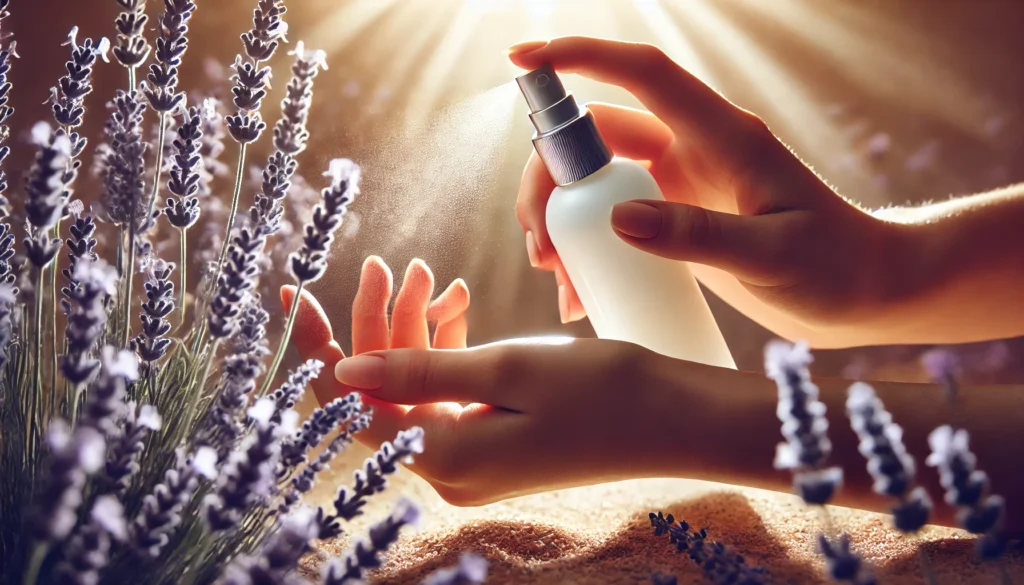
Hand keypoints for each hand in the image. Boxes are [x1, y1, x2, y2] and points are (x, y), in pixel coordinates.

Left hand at [286, 259, 677, 505]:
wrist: (677, 419)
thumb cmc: (603, 394)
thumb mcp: (505, 371)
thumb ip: (419, 370)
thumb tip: (342, 370)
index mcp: (445, 459)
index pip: (353, 404)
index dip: (320, 347)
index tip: (294, 294)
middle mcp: (452, 469)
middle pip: (385, 391)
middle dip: (382, 324)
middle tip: (390, 264)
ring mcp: (475, 458)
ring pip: (418, 386)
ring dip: (418, 330)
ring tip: (436, 275)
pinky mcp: (497, 440)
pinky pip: (451, 393)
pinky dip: (449, 348)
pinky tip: (460, 305)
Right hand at [509, 37, 912, 347]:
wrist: (868, 294)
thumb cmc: (839, 266)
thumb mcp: (774, 254)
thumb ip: (698, 235)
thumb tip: (618, 220)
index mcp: (720, 136)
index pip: (641, 75)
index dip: (581, 57)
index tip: (523, 59)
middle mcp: (692, 151)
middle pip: (596, 139)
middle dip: (550, 180)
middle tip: (539, 244)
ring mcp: (681, 187)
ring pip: (596, 183)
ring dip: (561, 219)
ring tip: (553, 274)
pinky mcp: (677, 222)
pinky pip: (613, 223)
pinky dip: (587, 251)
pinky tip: (579, 295)